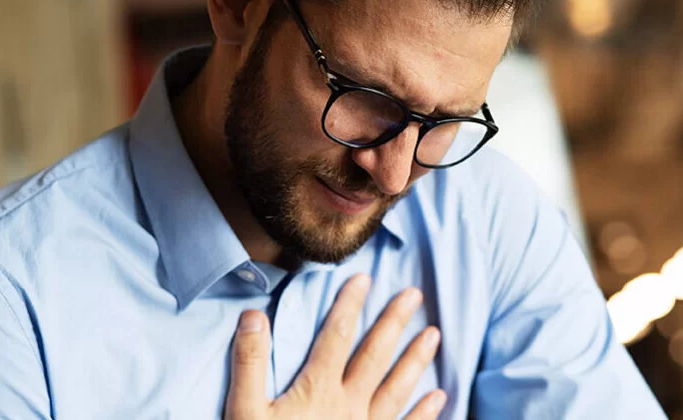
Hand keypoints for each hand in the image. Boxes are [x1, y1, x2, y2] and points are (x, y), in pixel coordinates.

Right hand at [225, 274, 445, 419]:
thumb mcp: (243, 413)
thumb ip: (249, 364)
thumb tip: (253, 315)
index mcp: (316, 391)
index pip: (336, 337)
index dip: (349, 305)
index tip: (365, 278)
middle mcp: (348, 406)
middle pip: (375, 356)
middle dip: (394, 323)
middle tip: (414, 295)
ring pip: (397, 388)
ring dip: (416, 360)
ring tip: (434, 334)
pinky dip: (424, 413)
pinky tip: (439, 397)